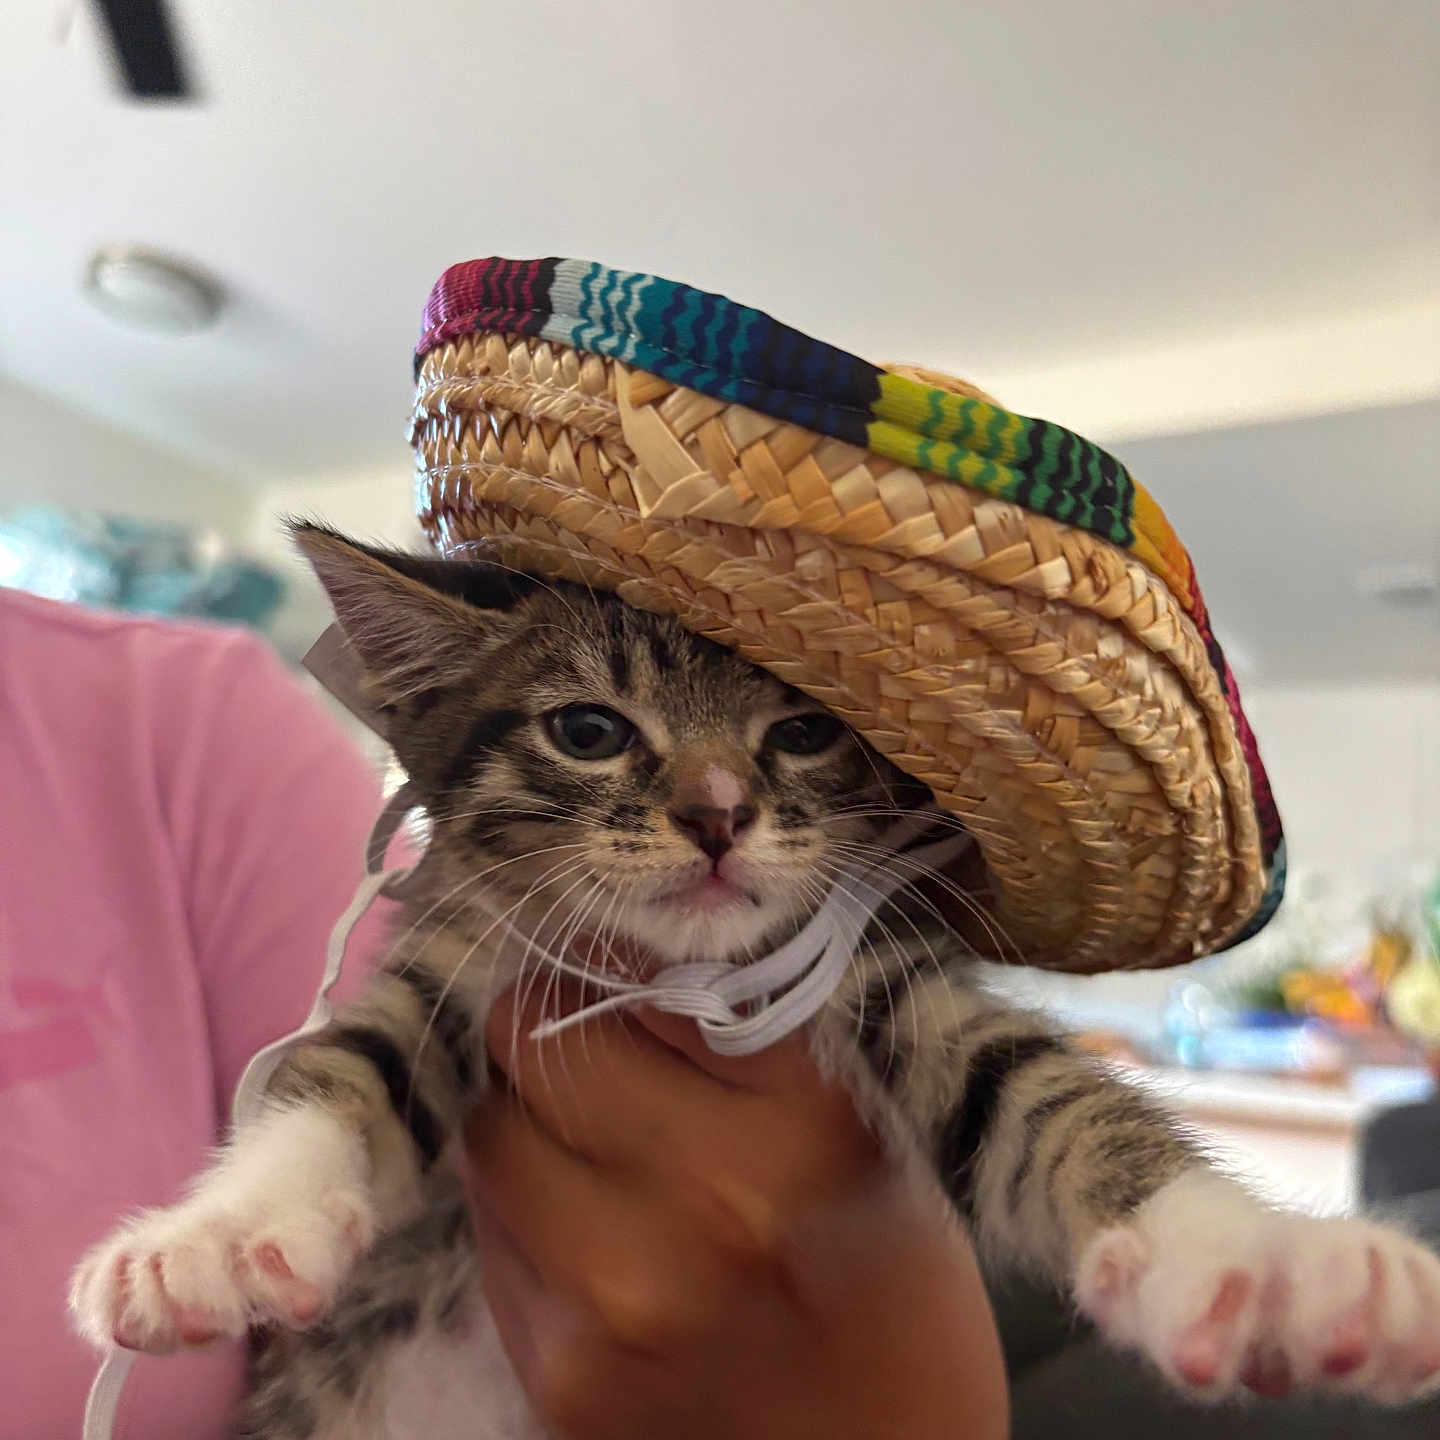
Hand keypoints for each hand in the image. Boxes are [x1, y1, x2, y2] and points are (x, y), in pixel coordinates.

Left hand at [462, 982, 1008, 1439]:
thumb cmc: (886, 1276)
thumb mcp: (856, 1126)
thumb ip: (741, 1034)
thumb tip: (611, 956)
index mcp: (799, 1121)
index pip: (629, 978)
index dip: (603, 962)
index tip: (606, 969)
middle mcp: (704, 1203)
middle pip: (527, 1039)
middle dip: (547, 1032)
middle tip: (586, 1058)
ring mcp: (617, 1298)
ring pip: (488, 1133)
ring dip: (527, 1126)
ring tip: (591, 1157)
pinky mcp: (557, 1377)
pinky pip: (490, 1237)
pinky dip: (525, 1217)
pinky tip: (592, 1243)